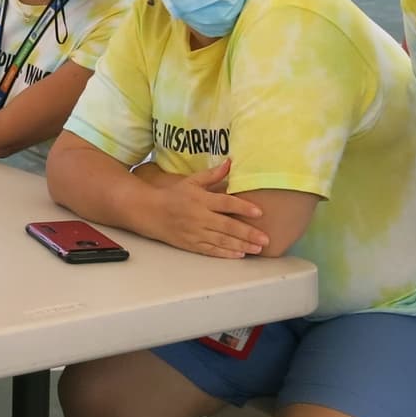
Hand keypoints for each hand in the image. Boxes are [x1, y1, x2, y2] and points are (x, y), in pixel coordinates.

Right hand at [139, 162, 265, 258]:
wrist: (150, 212)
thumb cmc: (173, 195)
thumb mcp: (191, 181)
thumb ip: (212, 175)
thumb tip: (230, 162)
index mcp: (201, 200)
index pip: (226, 203)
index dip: (243, 207)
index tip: (260, 212)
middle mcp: (199, 217)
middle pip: (227, 226)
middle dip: (248, 233)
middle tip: (266, 238)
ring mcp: (195, 232)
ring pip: (222, 241)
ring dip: (241, 245)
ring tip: (258, 248)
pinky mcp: (191, 244)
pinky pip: (211, 250)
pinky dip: (225, 253)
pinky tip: (239, 254)